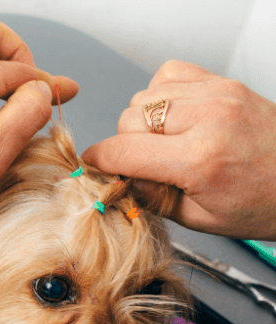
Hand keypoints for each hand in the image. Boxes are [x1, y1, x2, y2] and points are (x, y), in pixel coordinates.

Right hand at [82, 60, 275, 239]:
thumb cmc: (261, 203)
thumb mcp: (198, 218)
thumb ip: (149, 196)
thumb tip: (114, 179)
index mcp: (200, 160)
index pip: (122, 151)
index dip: (99, 161)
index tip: (93, 167)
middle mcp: (208, 118)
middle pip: (129, 120)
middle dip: (128, 145)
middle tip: (146, 166)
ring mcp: (218, 94)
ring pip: (144, 97)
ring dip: (145, 122)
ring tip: (166, 143)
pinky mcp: (223, 82)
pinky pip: (168, 75)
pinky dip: (162, 95)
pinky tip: (175, 118)